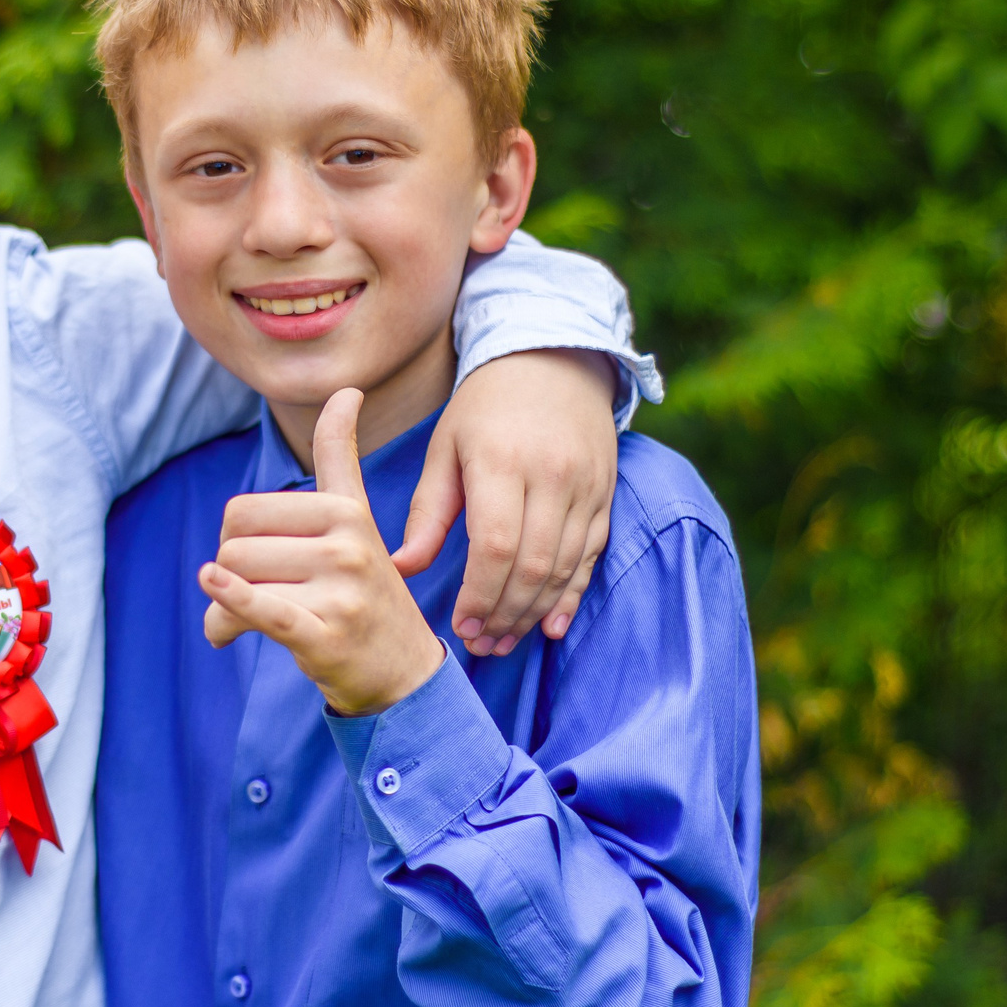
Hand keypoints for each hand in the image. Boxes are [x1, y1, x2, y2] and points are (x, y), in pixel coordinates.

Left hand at [198, 390, 447, 716]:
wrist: (404, 671)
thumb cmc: (365, 593)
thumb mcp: (358, 520)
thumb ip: (341, 458)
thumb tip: (347, 390)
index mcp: (346, 511)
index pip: (245, 511)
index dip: (234, 536)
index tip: (256, 545)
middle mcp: (347, 543)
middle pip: (234, 546)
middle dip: (230, 575)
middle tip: (255, 599)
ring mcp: (341, 589)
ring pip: (239, 580)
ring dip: (223, 612)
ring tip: (243, 627)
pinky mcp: (328, 634)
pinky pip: (265, 609)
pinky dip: (231, 601)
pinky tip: (214, 596)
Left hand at [398, 348, 617, 653]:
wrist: (554, 359)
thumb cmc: (484, 407)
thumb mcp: (445, 448)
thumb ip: (427, 511)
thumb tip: (401, 567)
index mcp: (501, 460)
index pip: (495, 545)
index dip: (478, 595)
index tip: (458, 625)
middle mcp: (552, 474)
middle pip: (533, 565)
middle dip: (504, 615)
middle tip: (479, 646)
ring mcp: (586, 486)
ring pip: (565, 567)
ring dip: (534, 613)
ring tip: (504, 642)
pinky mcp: (606, 494)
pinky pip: (592, 556)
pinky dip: (572, 595)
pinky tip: (550, 626)